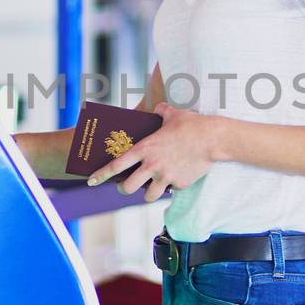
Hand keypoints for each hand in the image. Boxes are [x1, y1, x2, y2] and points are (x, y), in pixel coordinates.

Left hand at [87, 102, 219, 203]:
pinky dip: (170, 188)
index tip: (91, 181)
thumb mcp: (173, 114)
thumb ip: (161, 111)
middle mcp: (151, 165)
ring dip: (147, 194)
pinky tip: (175, 179)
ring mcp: (165, 177)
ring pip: (147, 196)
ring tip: (150, 188)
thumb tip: (158, 107)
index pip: (116, 165)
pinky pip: (170, 191)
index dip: (101, 175)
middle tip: (126, 186)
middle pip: (127, 187)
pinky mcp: (179, 184)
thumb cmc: (192, 124)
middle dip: (124, 189)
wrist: (213, 139)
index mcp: (144, 149)